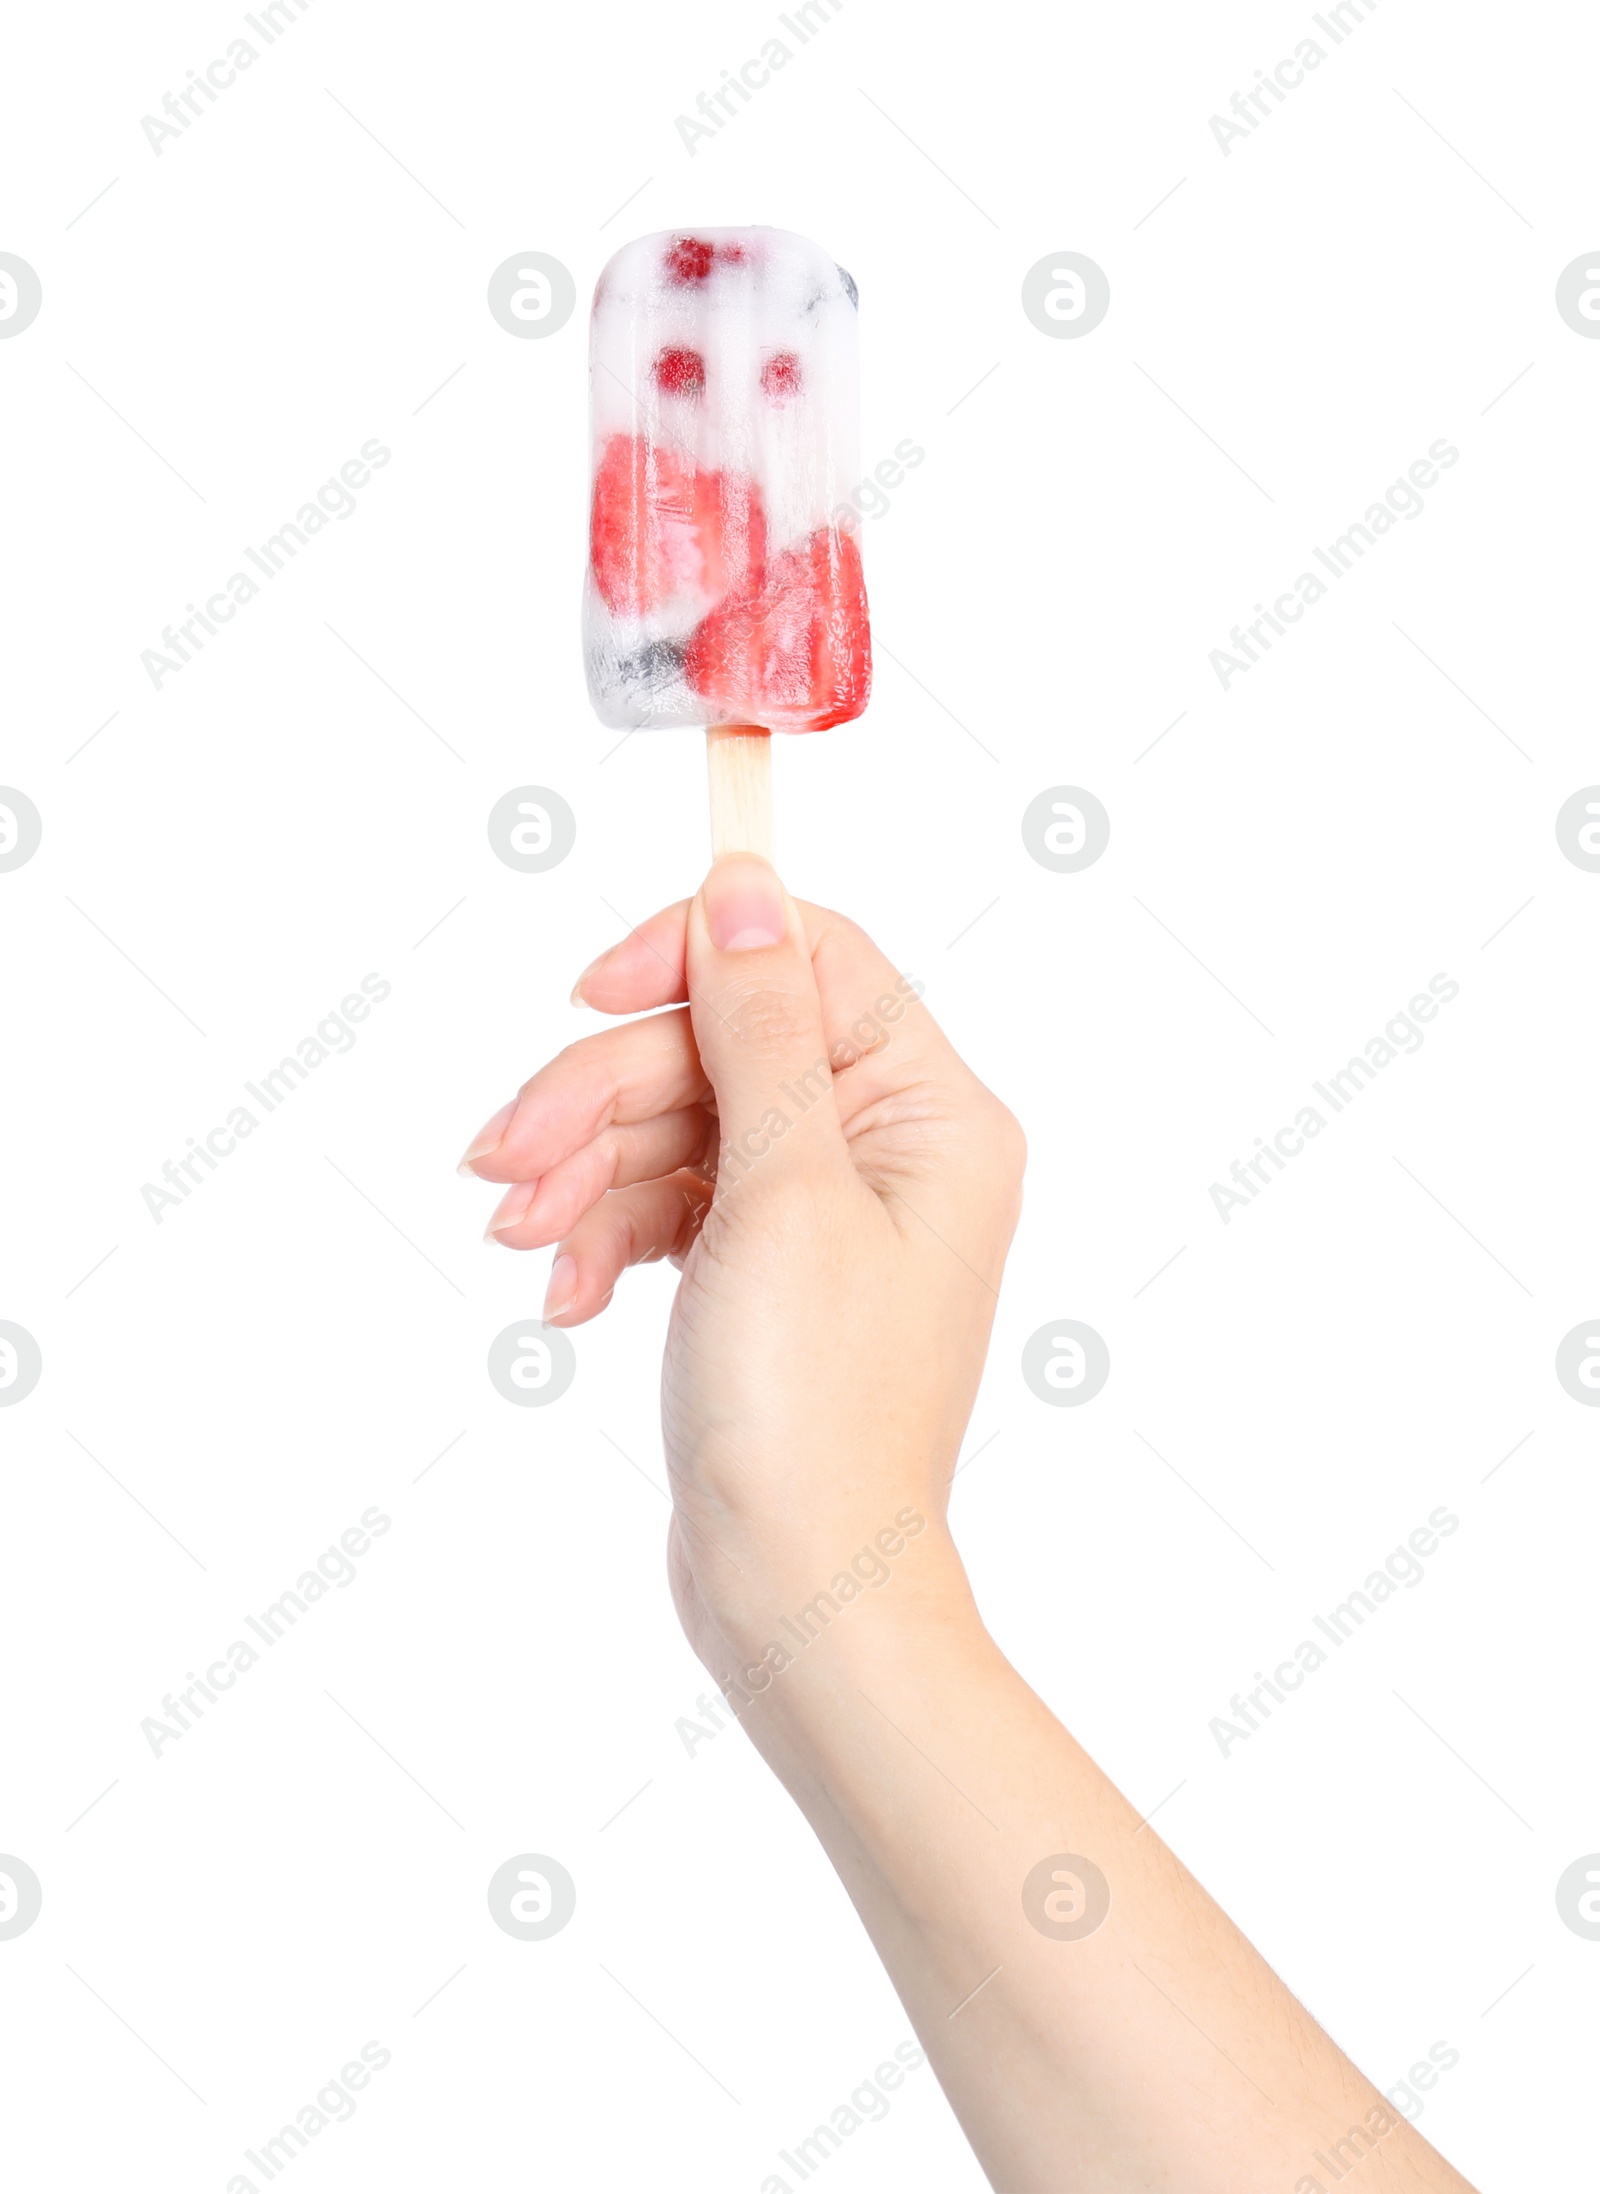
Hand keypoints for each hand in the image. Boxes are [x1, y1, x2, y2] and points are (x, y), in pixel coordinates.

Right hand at [458, 855, 1024, 1674]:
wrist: (798, 1593)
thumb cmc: (815, 1408)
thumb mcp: (782, 1190)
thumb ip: (757, 1028)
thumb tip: (743, 885)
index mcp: (931, 1112)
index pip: (807, 961)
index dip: (689, 960)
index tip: (587, 994)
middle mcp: (887, 1148)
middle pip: (718, 1047)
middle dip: (600, 1099)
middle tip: (500, 1162)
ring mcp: (821, 1212)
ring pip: (676, 1125)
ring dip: (582, 1173)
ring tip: (519, 1240)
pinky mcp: (761, 1267)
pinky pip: (668, 1203)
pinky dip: (605, 1234)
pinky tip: (561, 1294)